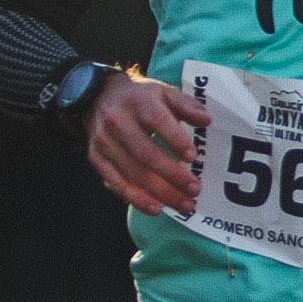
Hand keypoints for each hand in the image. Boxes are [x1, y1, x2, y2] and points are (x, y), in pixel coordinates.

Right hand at [84, 72, 204, 215]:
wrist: (97, 97)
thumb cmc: (140, 99)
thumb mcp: (164, 93)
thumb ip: (186, 105)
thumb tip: (206, 120)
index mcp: (138, 103)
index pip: (157, 121)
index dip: (175, 139)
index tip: (193, 156)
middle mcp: (118, 122)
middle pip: (146, 153)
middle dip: (172, 175)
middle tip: (195, 189)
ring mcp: (104, 142)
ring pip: (132, 173)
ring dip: (160, 193)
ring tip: (184, 204)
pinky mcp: (96, 158)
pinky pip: (115, 183)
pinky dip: (136, 198)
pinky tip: (156, 208)